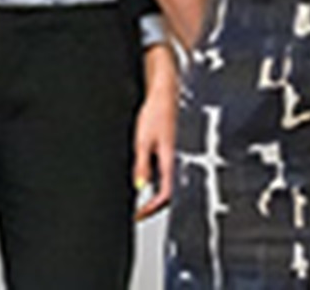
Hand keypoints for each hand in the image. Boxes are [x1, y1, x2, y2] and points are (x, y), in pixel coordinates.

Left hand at [134, 43, 178, 219]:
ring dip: (152, 193)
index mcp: (169, 161)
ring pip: (165, 182)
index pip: (164, 195)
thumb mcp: (142, 141)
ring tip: (137, 199)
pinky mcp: (167, 149)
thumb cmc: (156, 112)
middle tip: (138, 212)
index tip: (138, 215)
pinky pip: (162, 171)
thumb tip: (139, 186)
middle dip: (152, 205)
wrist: (164, 93)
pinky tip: (142, 177)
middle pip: (167, 192)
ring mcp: (171, 155)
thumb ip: (141, 165)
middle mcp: (172, 161)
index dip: (151, 209)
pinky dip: (152, 179)